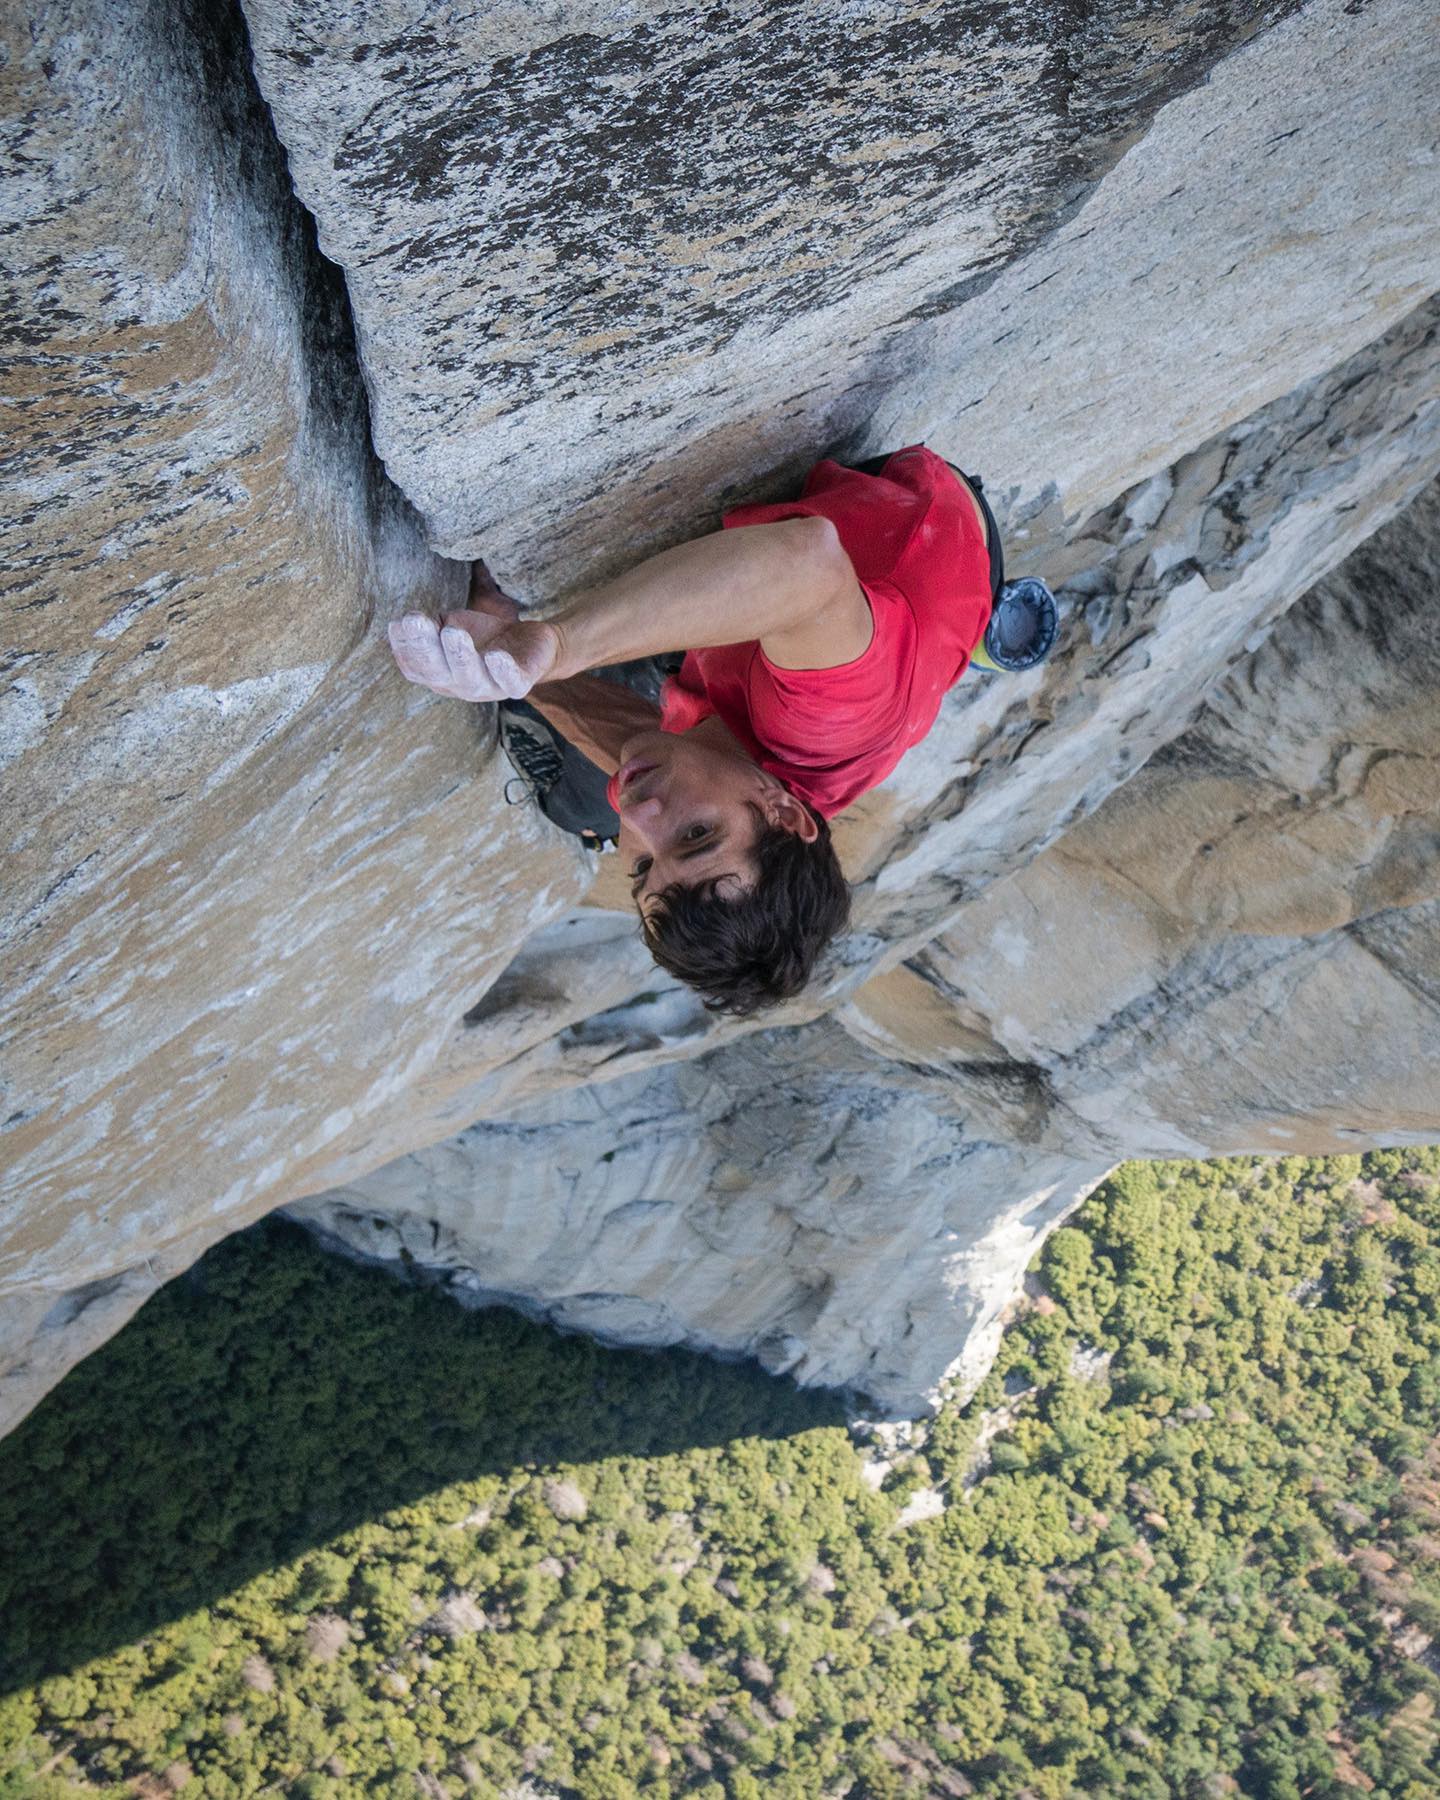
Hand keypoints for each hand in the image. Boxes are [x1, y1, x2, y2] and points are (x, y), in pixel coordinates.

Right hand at [387, 610, 558, 702]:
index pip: (417, 667)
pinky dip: (503, 671)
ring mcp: (491, 688)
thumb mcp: (451, 625)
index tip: (400, 622)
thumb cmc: (483, 637)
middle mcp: (461, 686)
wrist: (528, 642)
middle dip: (426, 648)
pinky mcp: (521, 683)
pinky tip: (495, 655)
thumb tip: (406, 623)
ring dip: (460, 656)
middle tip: (416, 622)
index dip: (405, 647)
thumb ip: (431, 626)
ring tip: (451, 632)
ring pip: (472, 679)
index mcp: (440, 676)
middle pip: (439, 673)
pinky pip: (512, 682)